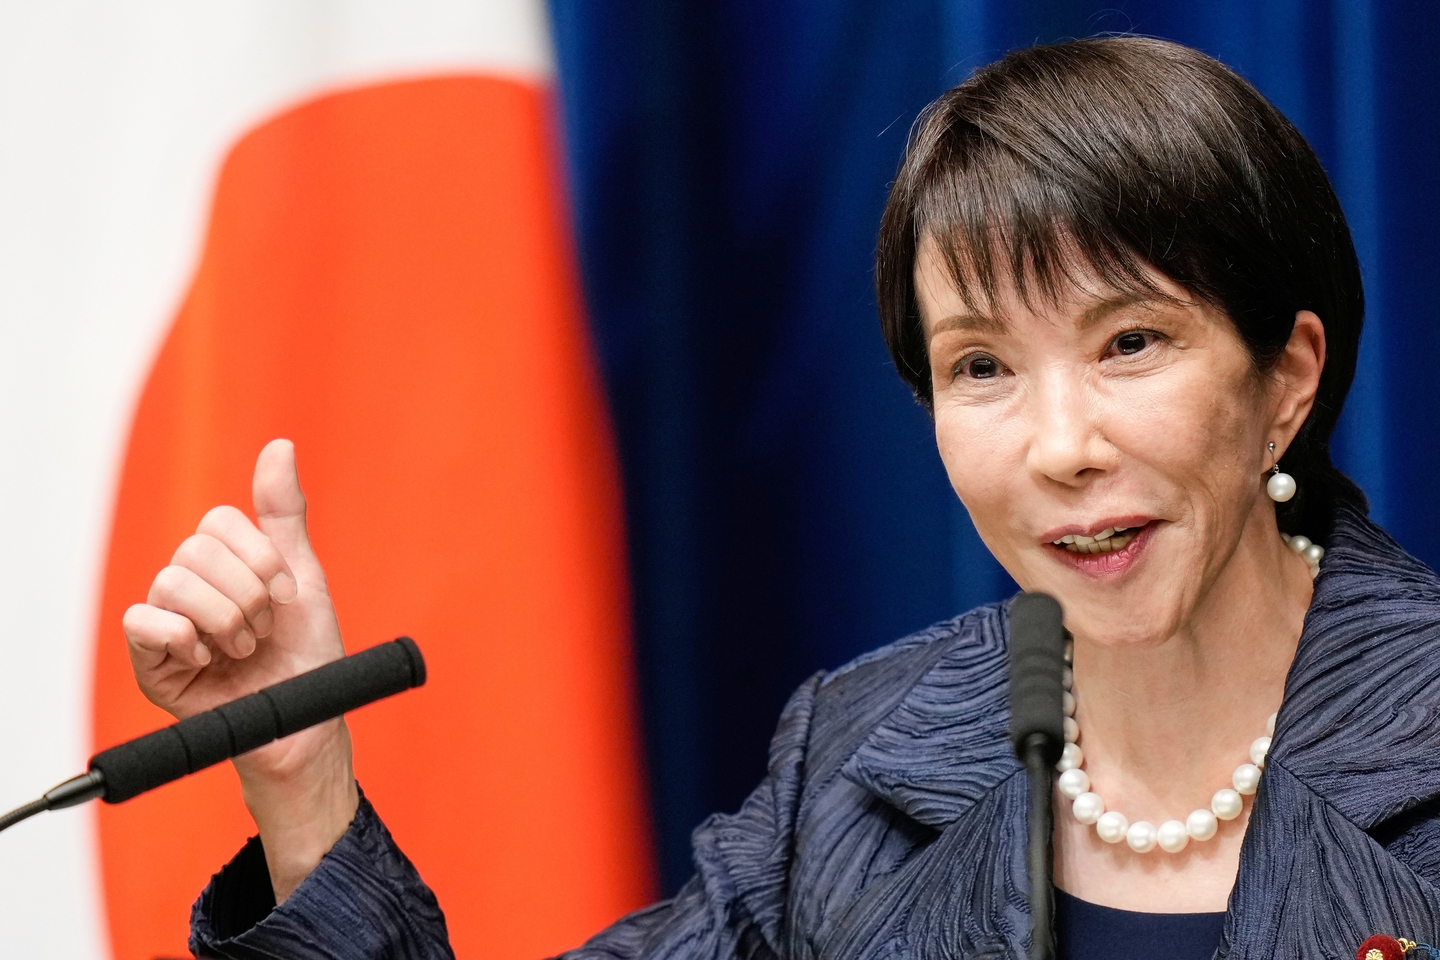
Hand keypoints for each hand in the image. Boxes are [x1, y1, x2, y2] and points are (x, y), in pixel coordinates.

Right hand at [122, 439, 357, 899]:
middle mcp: (190, 585)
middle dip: (247, 593)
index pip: (218, 522)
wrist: (303, 718)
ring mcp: (167, 621)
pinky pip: (141, 621)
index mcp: (225, 562)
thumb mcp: (304, 575)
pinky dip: (184, 637)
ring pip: (171, 582)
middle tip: (264, 629)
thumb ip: (284, 513)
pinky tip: (206, 659)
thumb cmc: (305, 654)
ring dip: (224, 620)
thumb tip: (279, 445)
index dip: (258, 557)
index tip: (286, 594)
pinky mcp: (149, 659)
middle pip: (195, 551)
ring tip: (243, 648)